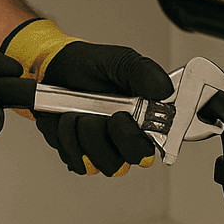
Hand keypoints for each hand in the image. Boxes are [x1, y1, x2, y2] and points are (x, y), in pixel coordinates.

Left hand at [3, 19, 173, 175]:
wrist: (57, 67)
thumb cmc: (92, 66)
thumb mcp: (121, 61)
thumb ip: (145, 73)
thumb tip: (165, 90)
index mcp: (144, 120)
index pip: (152, 149)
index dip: (134, 139)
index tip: (120, 117)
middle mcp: (125, 141)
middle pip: (124, 162)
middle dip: (105, 136)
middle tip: (99, 114)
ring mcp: (102, 149)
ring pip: (99, 163)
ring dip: (82, 134)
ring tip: (77, 111)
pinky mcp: (79, 154)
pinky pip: (75, 160)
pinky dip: (66, 138)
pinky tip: (66, 120)